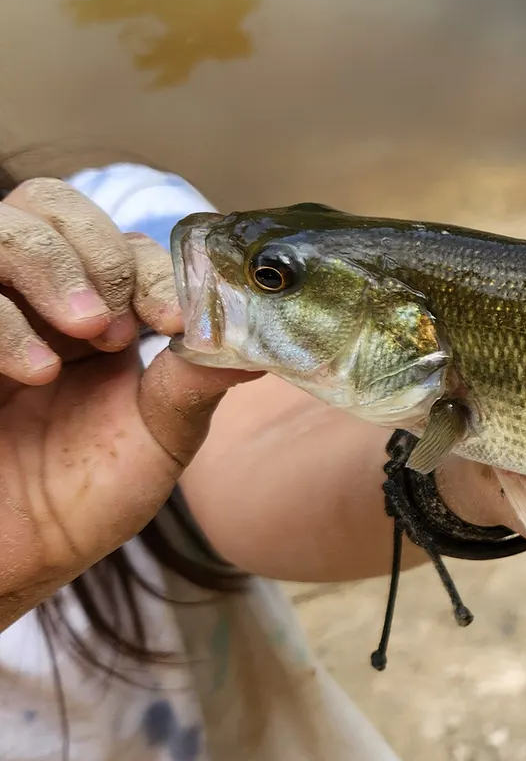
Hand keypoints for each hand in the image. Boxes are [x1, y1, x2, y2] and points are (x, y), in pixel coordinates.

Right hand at [0, 178, 256, 623]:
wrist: (18, 555)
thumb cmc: (87, 495)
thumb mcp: (161, 434)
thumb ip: (199, 377)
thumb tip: (265, 335)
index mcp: (93, 310)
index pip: (119, 241)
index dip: (152, 266)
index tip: (174, 321)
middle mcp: (32, 298)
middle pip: (48, 205)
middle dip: (95, 253)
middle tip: (117, 324)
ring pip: (2, 230)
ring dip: (50, 268)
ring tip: (85, 336)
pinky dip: (3, 321)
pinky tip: (36, 372)